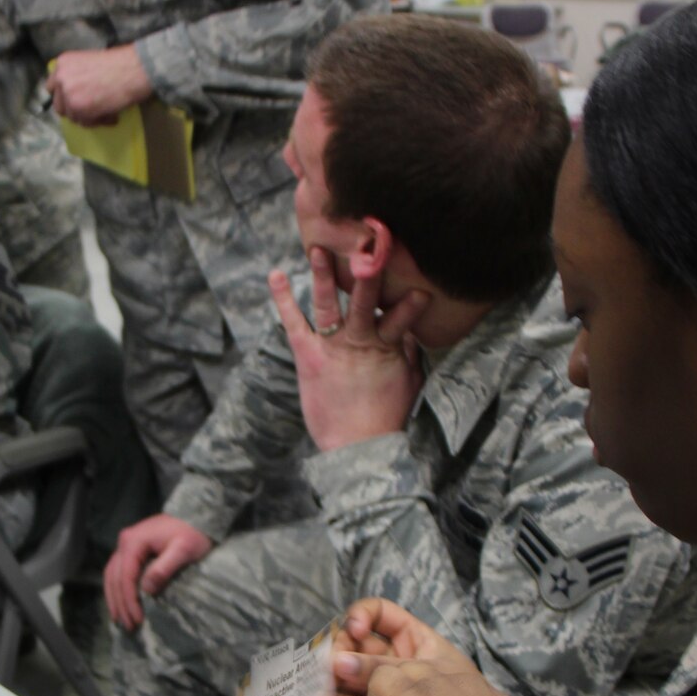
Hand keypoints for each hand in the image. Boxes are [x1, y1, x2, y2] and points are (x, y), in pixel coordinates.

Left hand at [48, 46, 149, 126]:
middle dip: (74, 110)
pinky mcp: (78, 109)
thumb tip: (74, 93)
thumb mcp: (88, 62)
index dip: (64, 95)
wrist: (132, 70)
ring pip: (73, 117)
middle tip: (90, 109)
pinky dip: (99, 122)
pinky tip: (112, 115)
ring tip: (107, 112)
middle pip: (59, 105)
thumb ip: (76, 75)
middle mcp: (61, 78)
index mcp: (62, 64)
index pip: (52, 87)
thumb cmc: (118, 63)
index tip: (75, 99)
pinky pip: (86, 123)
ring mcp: (68, 95)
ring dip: (88, 117)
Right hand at [104, 512, 212, 628]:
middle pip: (115, 578)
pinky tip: (120, 604)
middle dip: (121, 604)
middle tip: (129, 626)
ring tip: (120, 620)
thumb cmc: (193, 533)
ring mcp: (126, 545)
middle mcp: (125, 541)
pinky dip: (117, 590)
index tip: (137, 619)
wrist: (196, 516)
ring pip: (111, 576)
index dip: (129, 600)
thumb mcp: (184, 550)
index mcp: (134, 541)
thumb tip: (146, 590)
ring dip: (115, 599)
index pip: (125, 576)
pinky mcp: (131, 550)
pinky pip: (117, 572)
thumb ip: (164, 568)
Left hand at [268, 248, 427, 451]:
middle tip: (367, 246)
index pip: (402, 317)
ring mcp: (333, 347)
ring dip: (323, 276)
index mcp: (389, 349)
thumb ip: (409, 354)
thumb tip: (413, 331)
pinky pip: (295, 323)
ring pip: (328, 304)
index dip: (410, 302)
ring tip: (317, 249)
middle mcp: (360, 342)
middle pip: (363, 302)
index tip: (420, 285)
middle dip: (366, 274)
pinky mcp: (309, 357)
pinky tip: (276, 274)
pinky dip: (284, 300)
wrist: (358, 449)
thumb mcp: (408, 384)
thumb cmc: (386, 419)